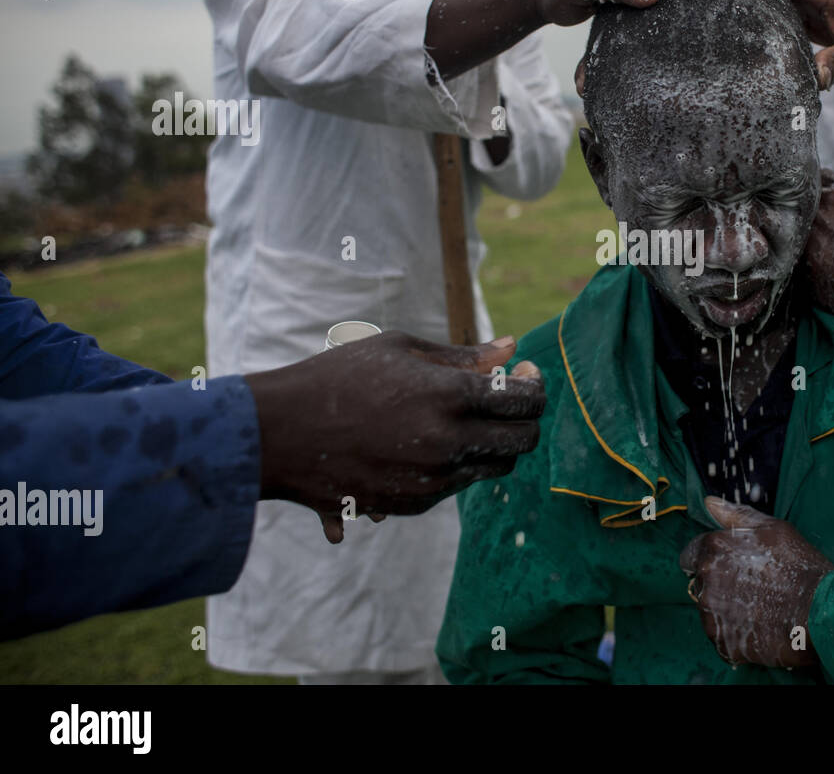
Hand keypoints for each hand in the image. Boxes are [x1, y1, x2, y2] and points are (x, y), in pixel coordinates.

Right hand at [246, 331, 544, 543]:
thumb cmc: (337, 378)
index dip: (536, 384)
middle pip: (524, 440)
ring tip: (468, 416)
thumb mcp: (400, 350)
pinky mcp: (415, 504)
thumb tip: (512, 348)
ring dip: (496, 441)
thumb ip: (462, 355)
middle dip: (528, 418)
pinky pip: (460, 485)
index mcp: (448, 396)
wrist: (278, 435)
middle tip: (511, 398)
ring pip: (497, 467)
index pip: (525, 399)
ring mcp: (433, 480)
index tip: (526, 373)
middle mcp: (448, 443)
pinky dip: (460, 462)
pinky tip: (432, 438)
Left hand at [679, 497, 833, 669]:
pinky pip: (721, 638)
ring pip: (710, 611)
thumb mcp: (772, 529)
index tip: (731, 565)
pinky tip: (759, 628)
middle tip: (752, 587)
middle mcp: (705, 583)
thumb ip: (736, 515)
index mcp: (712, 550)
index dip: (711, 558)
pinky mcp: (723, 644)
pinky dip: (735, 635)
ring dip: (726, 610)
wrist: (819, 612)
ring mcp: (711, 616)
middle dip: (719, 584)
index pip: (690, 554)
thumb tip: (709, 503)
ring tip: (759, 609)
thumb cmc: (798, 566)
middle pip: (701, 583)